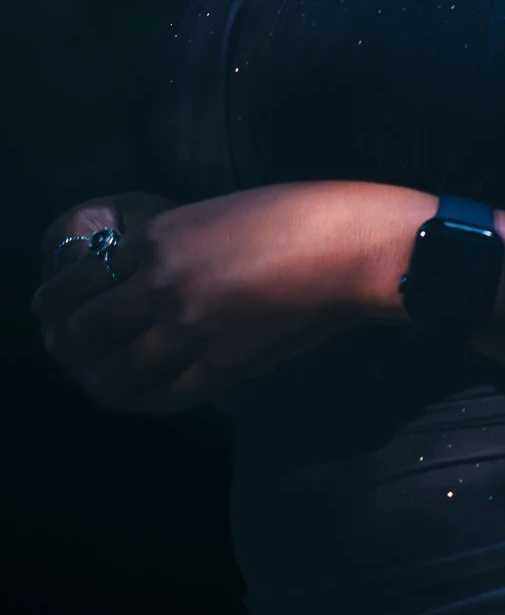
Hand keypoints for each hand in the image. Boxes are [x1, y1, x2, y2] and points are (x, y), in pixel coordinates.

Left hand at [32, 181, 432, 414]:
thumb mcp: (214, 215)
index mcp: (159, 239)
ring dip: (98, 380)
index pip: (79, 282)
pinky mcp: (224, 365)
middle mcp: (163, 285)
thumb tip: (135, 283)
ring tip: (94, 379)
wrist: (348, 247)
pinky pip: (165, 396)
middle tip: (63, 350)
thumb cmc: (292, 217)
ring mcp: (191, 330)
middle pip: (85, 332)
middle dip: (66, 346)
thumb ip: (168, 250)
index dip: (52, 304)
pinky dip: (145, 399)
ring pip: (117, 372)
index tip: (46, 312)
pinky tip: (141, 395)